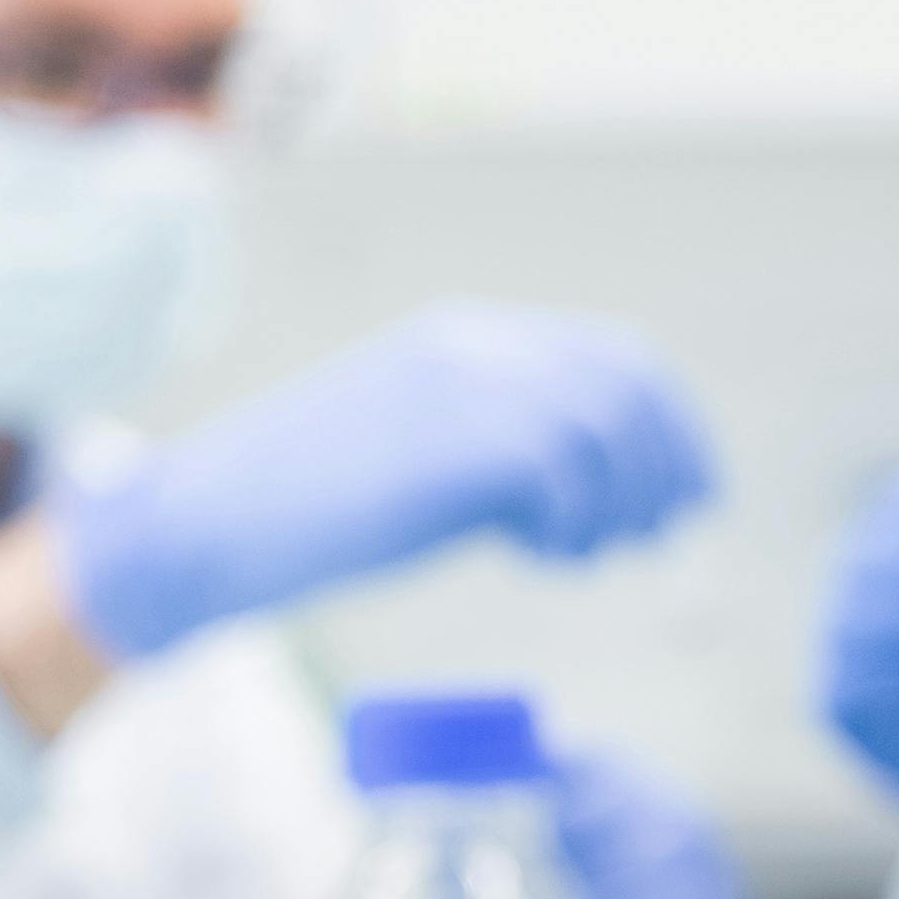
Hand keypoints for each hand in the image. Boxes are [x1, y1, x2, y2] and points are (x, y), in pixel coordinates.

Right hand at [55, 304, 714, 658]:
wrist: (206, 526)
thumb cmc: (306, 514)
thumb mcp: (422, 465)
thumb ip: (503, 461)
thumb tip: (602, 501)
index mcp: (467, 340)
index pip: (615, 358)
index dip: (673, 429)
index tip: (691, 498)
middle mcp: (474, 345)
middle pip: (629, 386)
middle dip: (667, 468)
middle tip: (655, 539)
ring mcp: (462, 385)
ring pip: (605, 428)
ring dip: (615, 505)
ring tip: (573, 558)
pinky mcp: (451, 439)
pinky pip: (561, 472)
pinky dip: (569, 524)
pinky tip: (534, 559)